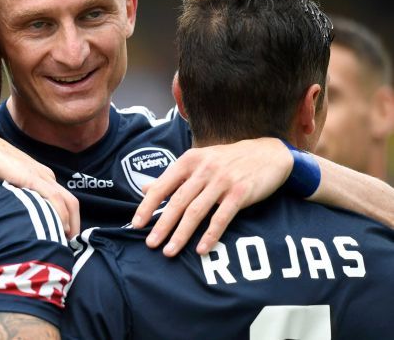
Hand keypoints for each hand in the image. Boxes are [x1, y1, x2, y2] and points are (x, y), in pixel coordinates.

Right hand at [0, 126, 79, 237]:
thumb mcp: (6, 182)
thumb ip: (16, 195)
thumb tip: (17, 218)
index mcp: (42, 176)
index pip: (64, 201)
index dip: (69, 221)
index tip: (62, 239)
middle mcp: (45, 176)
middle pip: (71, 203)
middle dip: (74, 226)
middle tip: (68, 247)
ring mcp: (39, 175)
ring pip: (66, 202)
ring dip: (70, 224)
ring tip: (65, 242)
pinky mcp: (29, 177)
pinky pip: (53, 197)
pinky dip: (61, 214)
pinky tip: (60, 227)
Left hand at [132, 138, 291, 255]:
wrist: (267, 154)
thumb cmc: (227, 160)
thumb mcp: (197, 161)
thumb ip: (172, 177)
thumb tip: (145, 188)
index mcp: (189, 161)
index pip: (162, 186)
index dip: (148, 206)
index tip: (136, 224)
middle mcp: (203, 169)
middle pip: (177, 202)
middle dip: (162, 224)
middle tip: (150, 244)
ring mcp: (222, 181)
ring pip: (196, 211)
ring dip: (181, 233)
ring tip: (169, 251)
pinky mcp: (240, 193)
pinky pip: (221, 218)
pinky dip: (210, 235)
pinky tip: (201, 249)